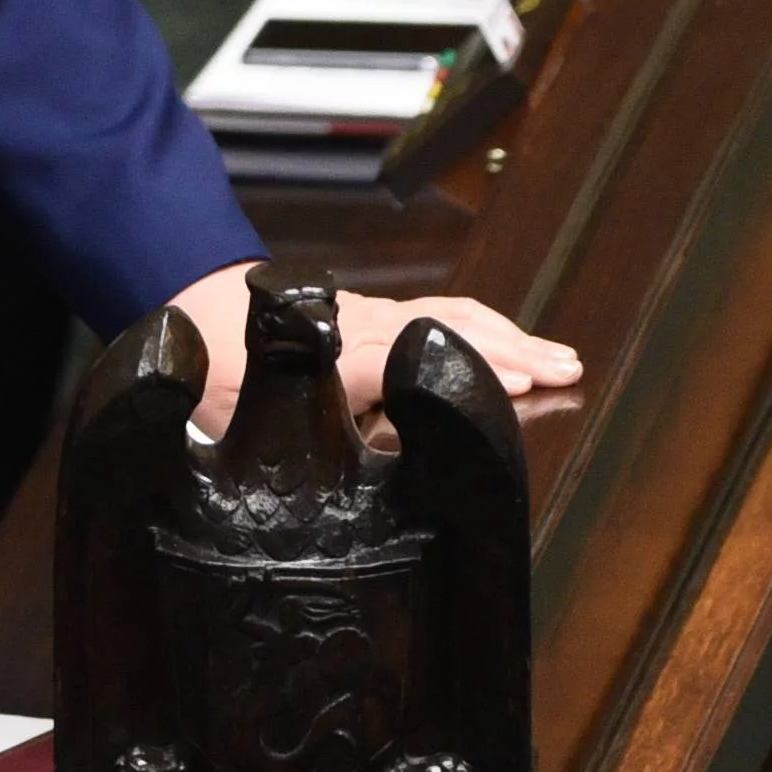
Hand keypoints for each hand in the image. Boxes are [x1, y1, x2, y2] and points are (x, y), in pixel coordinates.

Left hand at [171, 258, 585, 442]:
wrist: (206, 312)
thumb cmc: (219, 382)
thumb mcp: (231, 419)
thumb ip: (288, 434)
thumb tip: (353, 458)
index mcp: (330, 357)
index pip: (406, 360)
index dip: (461, 370)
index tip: (516, 385)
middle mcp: (362, 328)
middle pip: (445, 330)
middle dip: (509, 351)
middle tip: (565, 374)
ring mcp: (378, 317)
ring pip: (451, 317)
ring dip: (509, 336)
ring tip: (561, 362)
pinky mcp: (386, 315)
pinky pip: (445, 313)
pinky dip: (489, 326)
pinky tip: (517, 345)